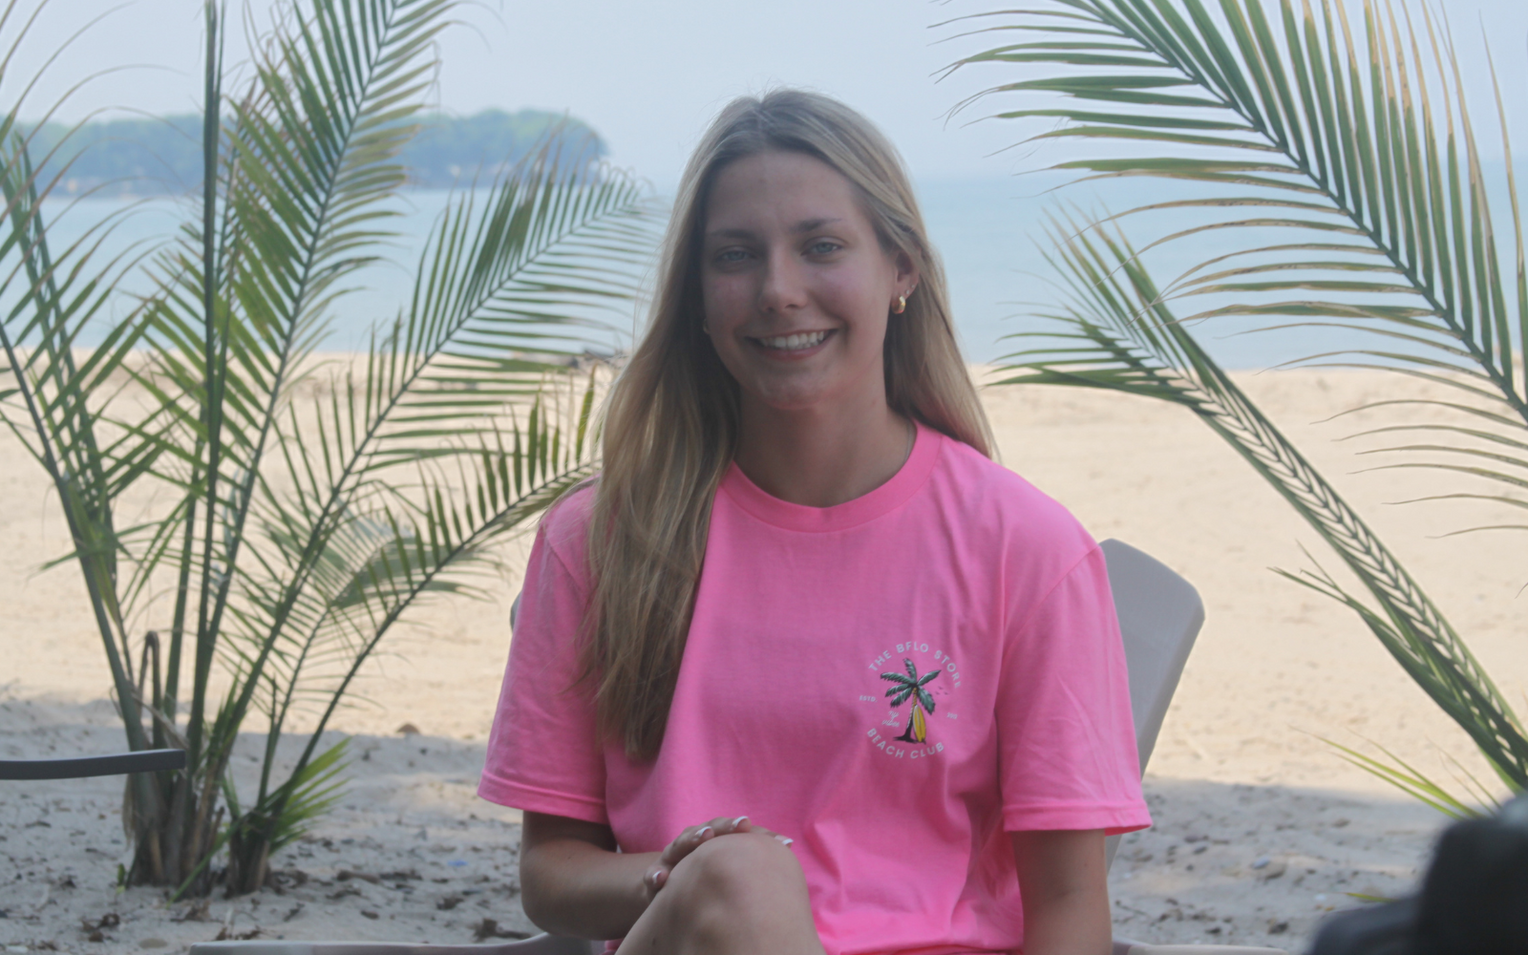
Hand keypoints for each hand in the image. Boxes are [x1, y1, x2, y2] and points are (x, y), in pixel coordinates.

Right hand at [642, 815, 792, 898]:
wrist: (662, 886)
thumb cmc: (701, 876)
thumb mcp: (724, 868)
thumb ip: (749, 859)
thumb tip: (787, 848)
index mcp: (714, 841)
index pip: (739, 834)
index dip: (761, 836)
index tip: (783, 842)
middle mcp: (694, 842)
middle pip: (710, 829)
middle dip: (726, 826)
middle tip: (743, 823)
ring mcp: (673, 857)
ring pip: (680, 844)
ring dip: (692, 839)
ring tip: (704, 837)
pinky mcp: (655, 876)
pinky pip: (653, 874)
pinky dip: (656, 875)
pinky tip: (662, 879)